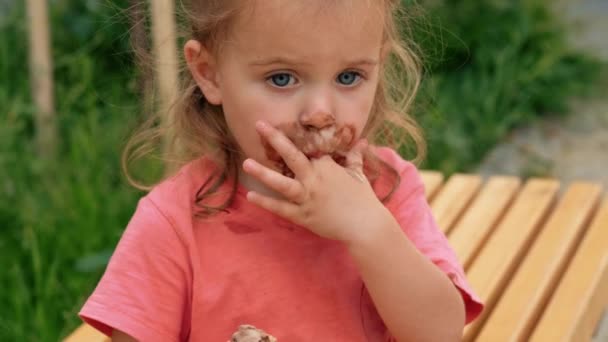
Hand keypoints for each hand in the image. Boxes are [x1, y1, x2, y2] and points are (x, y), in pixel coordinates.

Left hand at [243, 120, 391, 243]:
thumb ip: (355, 156)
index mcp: (327, 166)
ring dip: (263, 173)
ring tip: (246, 163)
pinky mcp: (303, 216)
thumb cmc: (363, 198)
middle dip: (276, 139)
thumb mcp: (359, 174)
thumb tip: (362, 142)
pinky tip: (250, 195)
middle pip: (292, 156)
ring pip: (282, 183)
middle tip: (259, 125)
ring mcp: (307, 197)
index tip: (282, 131)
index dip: (299, 141)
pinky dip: (266, 203)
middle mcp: (314, 179)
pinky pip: (281, 208)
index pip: (309, 149)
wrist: (365, 225)